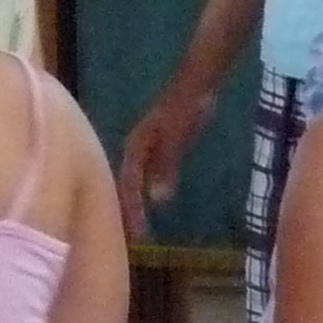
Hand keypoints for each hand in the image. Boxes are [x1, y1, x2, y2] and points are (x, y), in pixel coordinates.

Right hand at [117, 82, 211, 240]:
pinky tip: (155, 202)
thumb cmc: (183, 109)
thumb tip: (157, 200)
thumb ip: (165, 168)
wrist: (196, 85)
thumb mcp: (174, 140)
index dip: (131, 211)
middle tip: (134, 238)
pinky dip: (148, 191)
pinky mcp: (159, 147)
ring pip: (136, 182)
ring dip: (136, 203)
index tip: (137, 235)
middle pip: (127, 186)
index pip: (128, 187)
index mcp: (134, 150)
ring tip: (139, 225)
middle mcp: (135, 151)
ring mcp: (146, 148)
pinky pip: (148, 175)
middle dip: (128, 211)